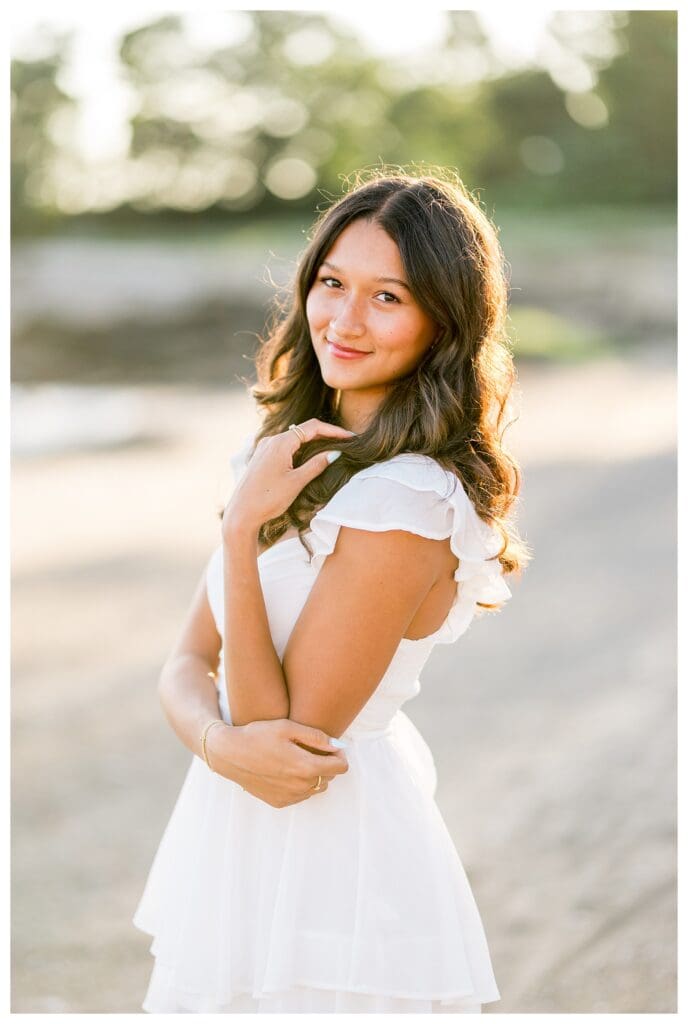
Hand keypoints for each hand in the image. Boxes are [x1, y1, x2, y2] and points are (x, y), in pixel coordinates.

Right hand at [207, 718, 349, 808]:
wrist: (229, 754)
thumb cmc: (258, 735)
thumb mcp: (287, 728)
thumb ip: (316, 737)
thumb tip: (338, 745)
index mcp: (305, 767)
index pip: (341, 767)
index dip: (339, 755)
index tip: (331, 746)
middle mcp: (300, 786)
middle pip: (330, 777)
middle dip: (326, 763)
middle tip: (311, 749)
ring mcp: (290, 797)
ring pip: (316, 787)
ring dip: (314, 775)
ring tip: (297, 759)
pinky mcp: (279, 802)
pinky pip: (301, 795)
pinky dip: (300, 784)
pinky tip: (286, 770)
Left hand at [221, 419, 354, 536]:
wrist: (241, 514)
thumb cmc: (268, 499)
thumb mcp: (297, 482)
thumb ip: (317, 465)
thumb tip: (335, 453)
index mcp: (280, 442)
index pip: (313, 427)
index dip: (334, 431)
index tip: (351, 437)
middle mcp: (271, 440)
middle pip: (303, 430)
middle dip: (325, 435)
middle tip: (345, 442)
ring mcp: (264, 448)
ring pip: (294, 439)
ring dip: (313, 442)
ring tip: (331, 449)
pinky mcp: (262, 457)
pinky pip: (285, 447)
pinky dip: (300, 449)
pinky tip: (309, 458)